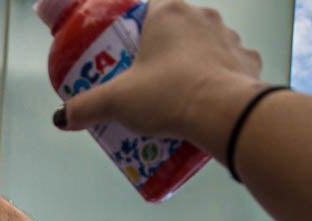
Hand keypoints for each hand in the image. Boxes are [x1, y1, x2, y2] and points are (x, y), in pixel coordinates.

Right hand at [59, 0, 262, 153]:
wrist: (224, 114)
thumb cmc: (168, 94)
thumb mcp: (116, 102)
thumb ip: (85, 107)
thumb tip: (62, 118)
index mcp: (168, 13)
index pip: (148, 6)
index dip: (136, 27)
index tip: (127, 49)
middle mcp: (202, 16)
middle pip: (176, 26)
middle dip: (161, 50)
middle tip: (145, 78)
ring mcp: (230, 36)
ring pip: (205, 44)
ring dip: (192, 62)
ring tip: (176, 92)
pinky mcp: (250, 60)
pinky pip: (230, 64)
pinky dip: (218, 78)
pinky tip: (206, 98)